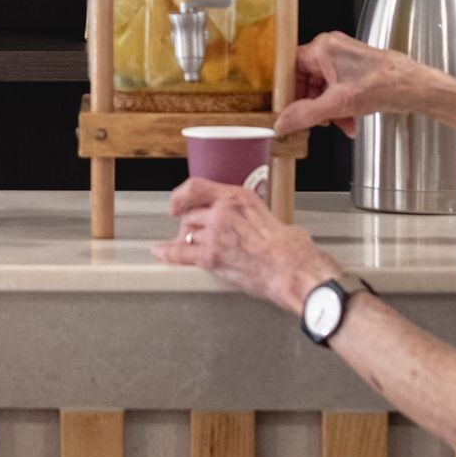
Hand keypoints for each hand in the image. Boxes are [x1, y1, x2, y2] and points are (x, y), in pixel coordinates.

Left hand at [153, 176, 337, 313]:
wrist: (293, 270)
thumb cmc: (291, 249)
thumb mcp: (272, 217)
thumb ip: (253, 217)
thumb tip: (257, 226)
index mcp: (239, 197)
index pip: (198, 187)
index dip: (182, 195)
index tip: (177, 202)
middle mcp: (224, 211)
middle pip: (191, 215)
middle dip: (190, 226)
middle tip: (192, 234)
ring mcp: (215, 233)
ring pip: (187, 234)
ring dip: (187, 242)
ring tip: (189, 248)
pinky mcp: (211, 256)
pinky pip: (181, 253)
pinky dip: (168, 253)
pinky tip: (162, 253)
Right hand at [275, 31, 437, 139]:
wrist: (412, 87)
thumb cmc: (383, 84)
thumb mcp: (337, 104)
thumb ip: (305, 115)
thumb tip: (283, 122)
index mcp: (323, 48)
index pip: (290, 68)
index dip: (289, 91)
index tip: (286, 108)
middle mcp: (332, 48)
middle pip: (307, 80)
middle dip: (313, 105)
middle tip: (314, 121)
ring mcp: (344, 58)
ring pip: (323, 87)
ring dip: (328, 109)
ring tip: (338, 124)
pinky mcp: (355, 68)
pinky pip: (337, 88)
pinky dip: (340, 106)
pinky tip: (348, 120)